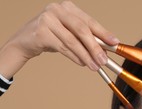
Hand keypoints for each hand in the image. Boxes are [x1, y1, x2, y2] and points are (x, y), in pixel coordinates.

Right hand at [0, 1, 118, 78]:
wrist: (25, 41)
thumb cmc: (51, 36)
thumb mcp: (70, 34)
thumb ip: (86, 38)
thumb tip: (105, 50)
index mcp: (68, 7)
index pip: (89, 21)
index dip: (104, 33)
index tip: (115, 43)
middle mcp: (57, 9)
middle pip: (82, 30)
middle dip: (95, 47)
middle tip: (104, 60)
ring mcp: (47, 19)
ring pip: (73, 41)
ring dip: (86, 56)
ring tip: (95, 65)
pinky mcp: (41, 32)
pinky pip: (63, 47)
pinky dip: (74, 56)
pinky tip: (82, 63)